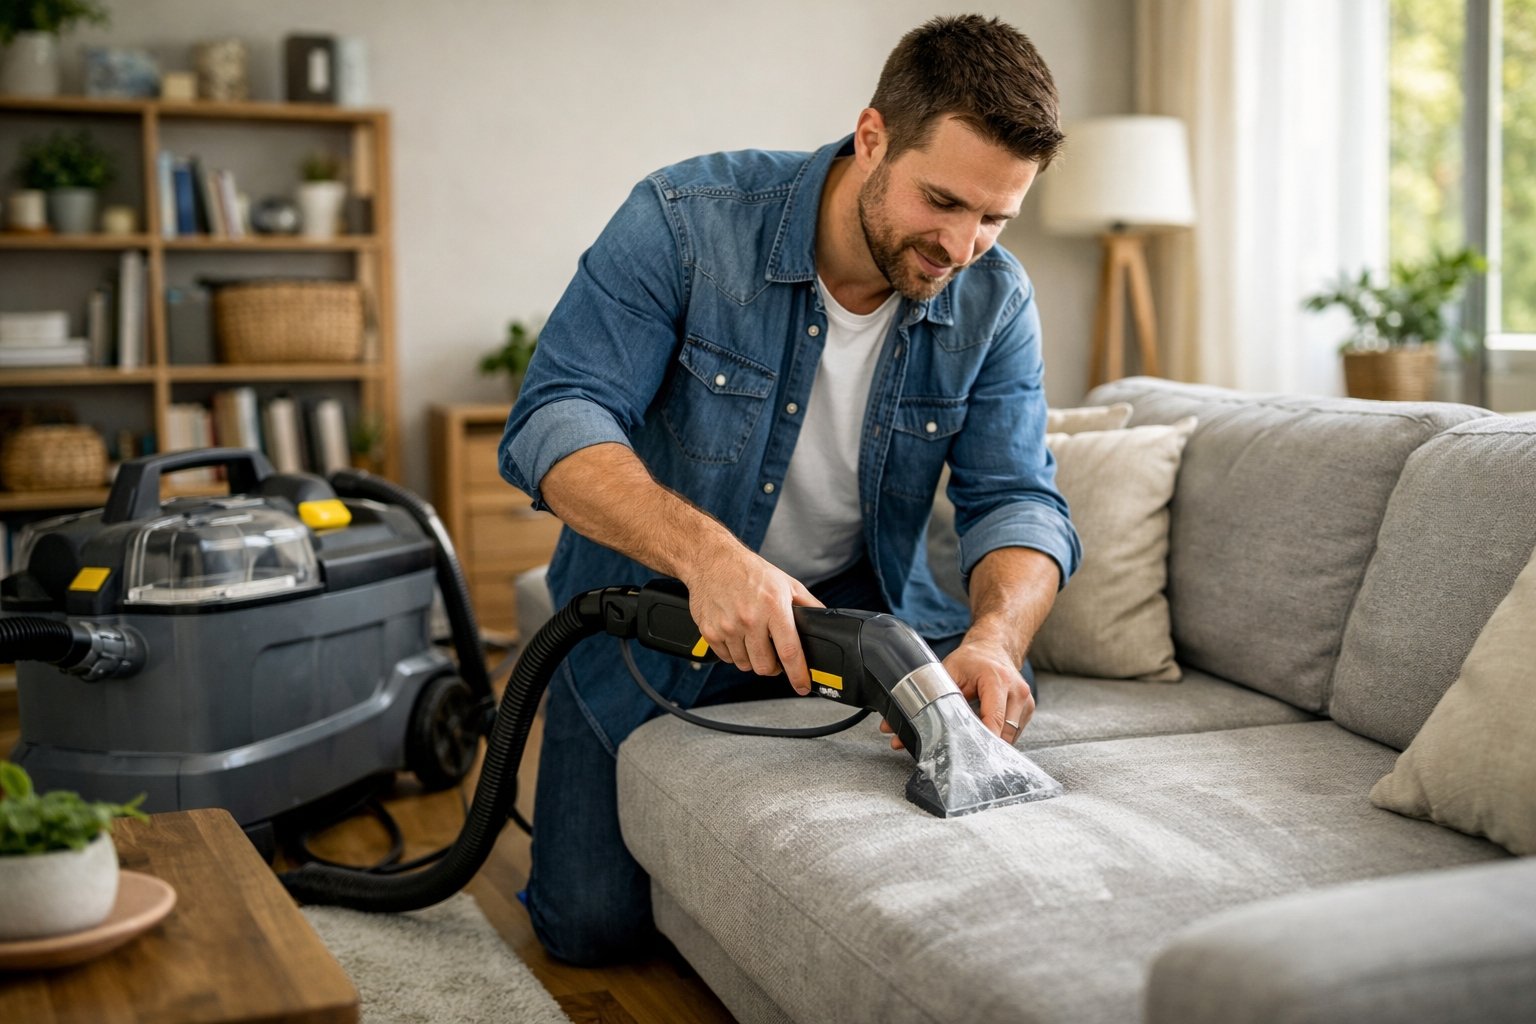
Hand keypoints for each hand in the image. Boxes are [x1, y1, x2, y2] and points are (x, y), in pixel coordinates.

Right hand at [682, 547, 822, 692]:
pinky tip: (737, 636)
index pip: (789, 651)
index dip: (798, 674)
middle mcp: (750, 618)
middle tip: (775, 656)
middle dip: (774, 667)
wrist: (712, 560)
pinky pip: (726, 658)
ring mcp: (728, 627)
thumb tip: (824, 622)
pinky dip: (734, 653)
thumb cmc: (751, 571)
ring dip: (753, 659)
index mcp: (774, 607)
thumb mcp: (786, 583)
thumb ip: (808, 605)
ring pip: (745, 665)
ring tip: (754, 640)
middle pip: (765, 666)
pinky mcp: (710, 631)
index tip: (803, 686)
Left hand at [878, 639, 1033, 749]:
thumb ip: (925, 700)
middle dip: (981, 748)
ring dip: (989, 745)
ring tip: (968, 749)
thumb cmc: (972, 658)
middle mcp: (1017, 692)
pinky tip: (981, 737)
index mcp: (997, 680)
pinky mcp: (1027, 711)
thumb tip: (890, 729)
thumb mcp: (947, 671)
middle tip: (959, 759)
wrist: (996, 646)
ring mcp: (1025, 703)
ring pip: (1009, 738)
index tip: (962, 755)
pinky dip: (996, 738)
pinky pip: (1013, 734)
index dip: (978, 741)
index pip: (993, 720)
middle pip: (1003, 734)